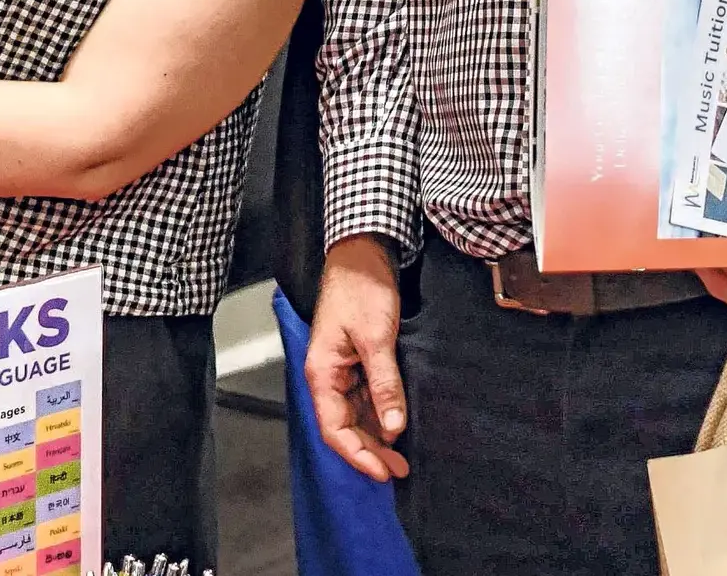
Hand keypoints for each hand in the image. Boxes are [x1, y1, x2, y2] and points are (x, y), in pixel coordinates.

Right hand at [304, 235, 409, 480]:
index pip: (334, 429)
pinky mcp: (358, 361)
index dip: (358, 455)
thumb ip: (385, 383)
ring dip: (377, 436)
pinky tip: (400, 423)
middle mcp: (328, 376)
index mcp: (322, 372)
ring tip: (404, 455)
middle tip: (401, 470)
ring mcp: (343, 369)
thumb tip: (394, 427)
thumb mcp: (376, 337)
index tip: (384, 472)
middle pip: (344, 426)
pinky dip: (382, 414)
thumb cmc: (360, 288)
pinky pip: (367, 397)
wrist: (362, 253)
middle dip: (370, 451)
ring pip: (357, 415)